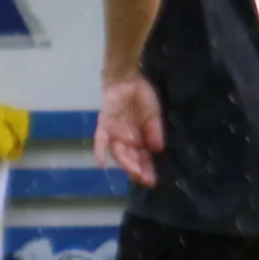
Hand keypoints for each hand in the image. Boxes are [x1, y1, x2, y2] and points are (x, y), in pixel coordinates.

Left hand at [95, 74, 165, 188]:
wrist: (128, 78)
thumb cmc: (141, 96)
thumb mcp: (153, 116)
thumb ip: (155, 132)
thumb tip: (158, 150)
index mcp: (138, 139)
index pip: (142, 158)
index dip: (147, 169)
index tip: (152, 180)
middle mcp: (125, 140)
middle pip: (130, 159)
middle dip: (138, 170)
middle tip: (145, 179)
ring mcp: (114, 134)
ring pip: (118, 153)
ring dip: (126, 163)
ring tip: (134, 171)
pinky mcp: (104, 125)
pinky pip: (100, 140)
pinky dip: (100, 151)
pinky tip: (101, 163)